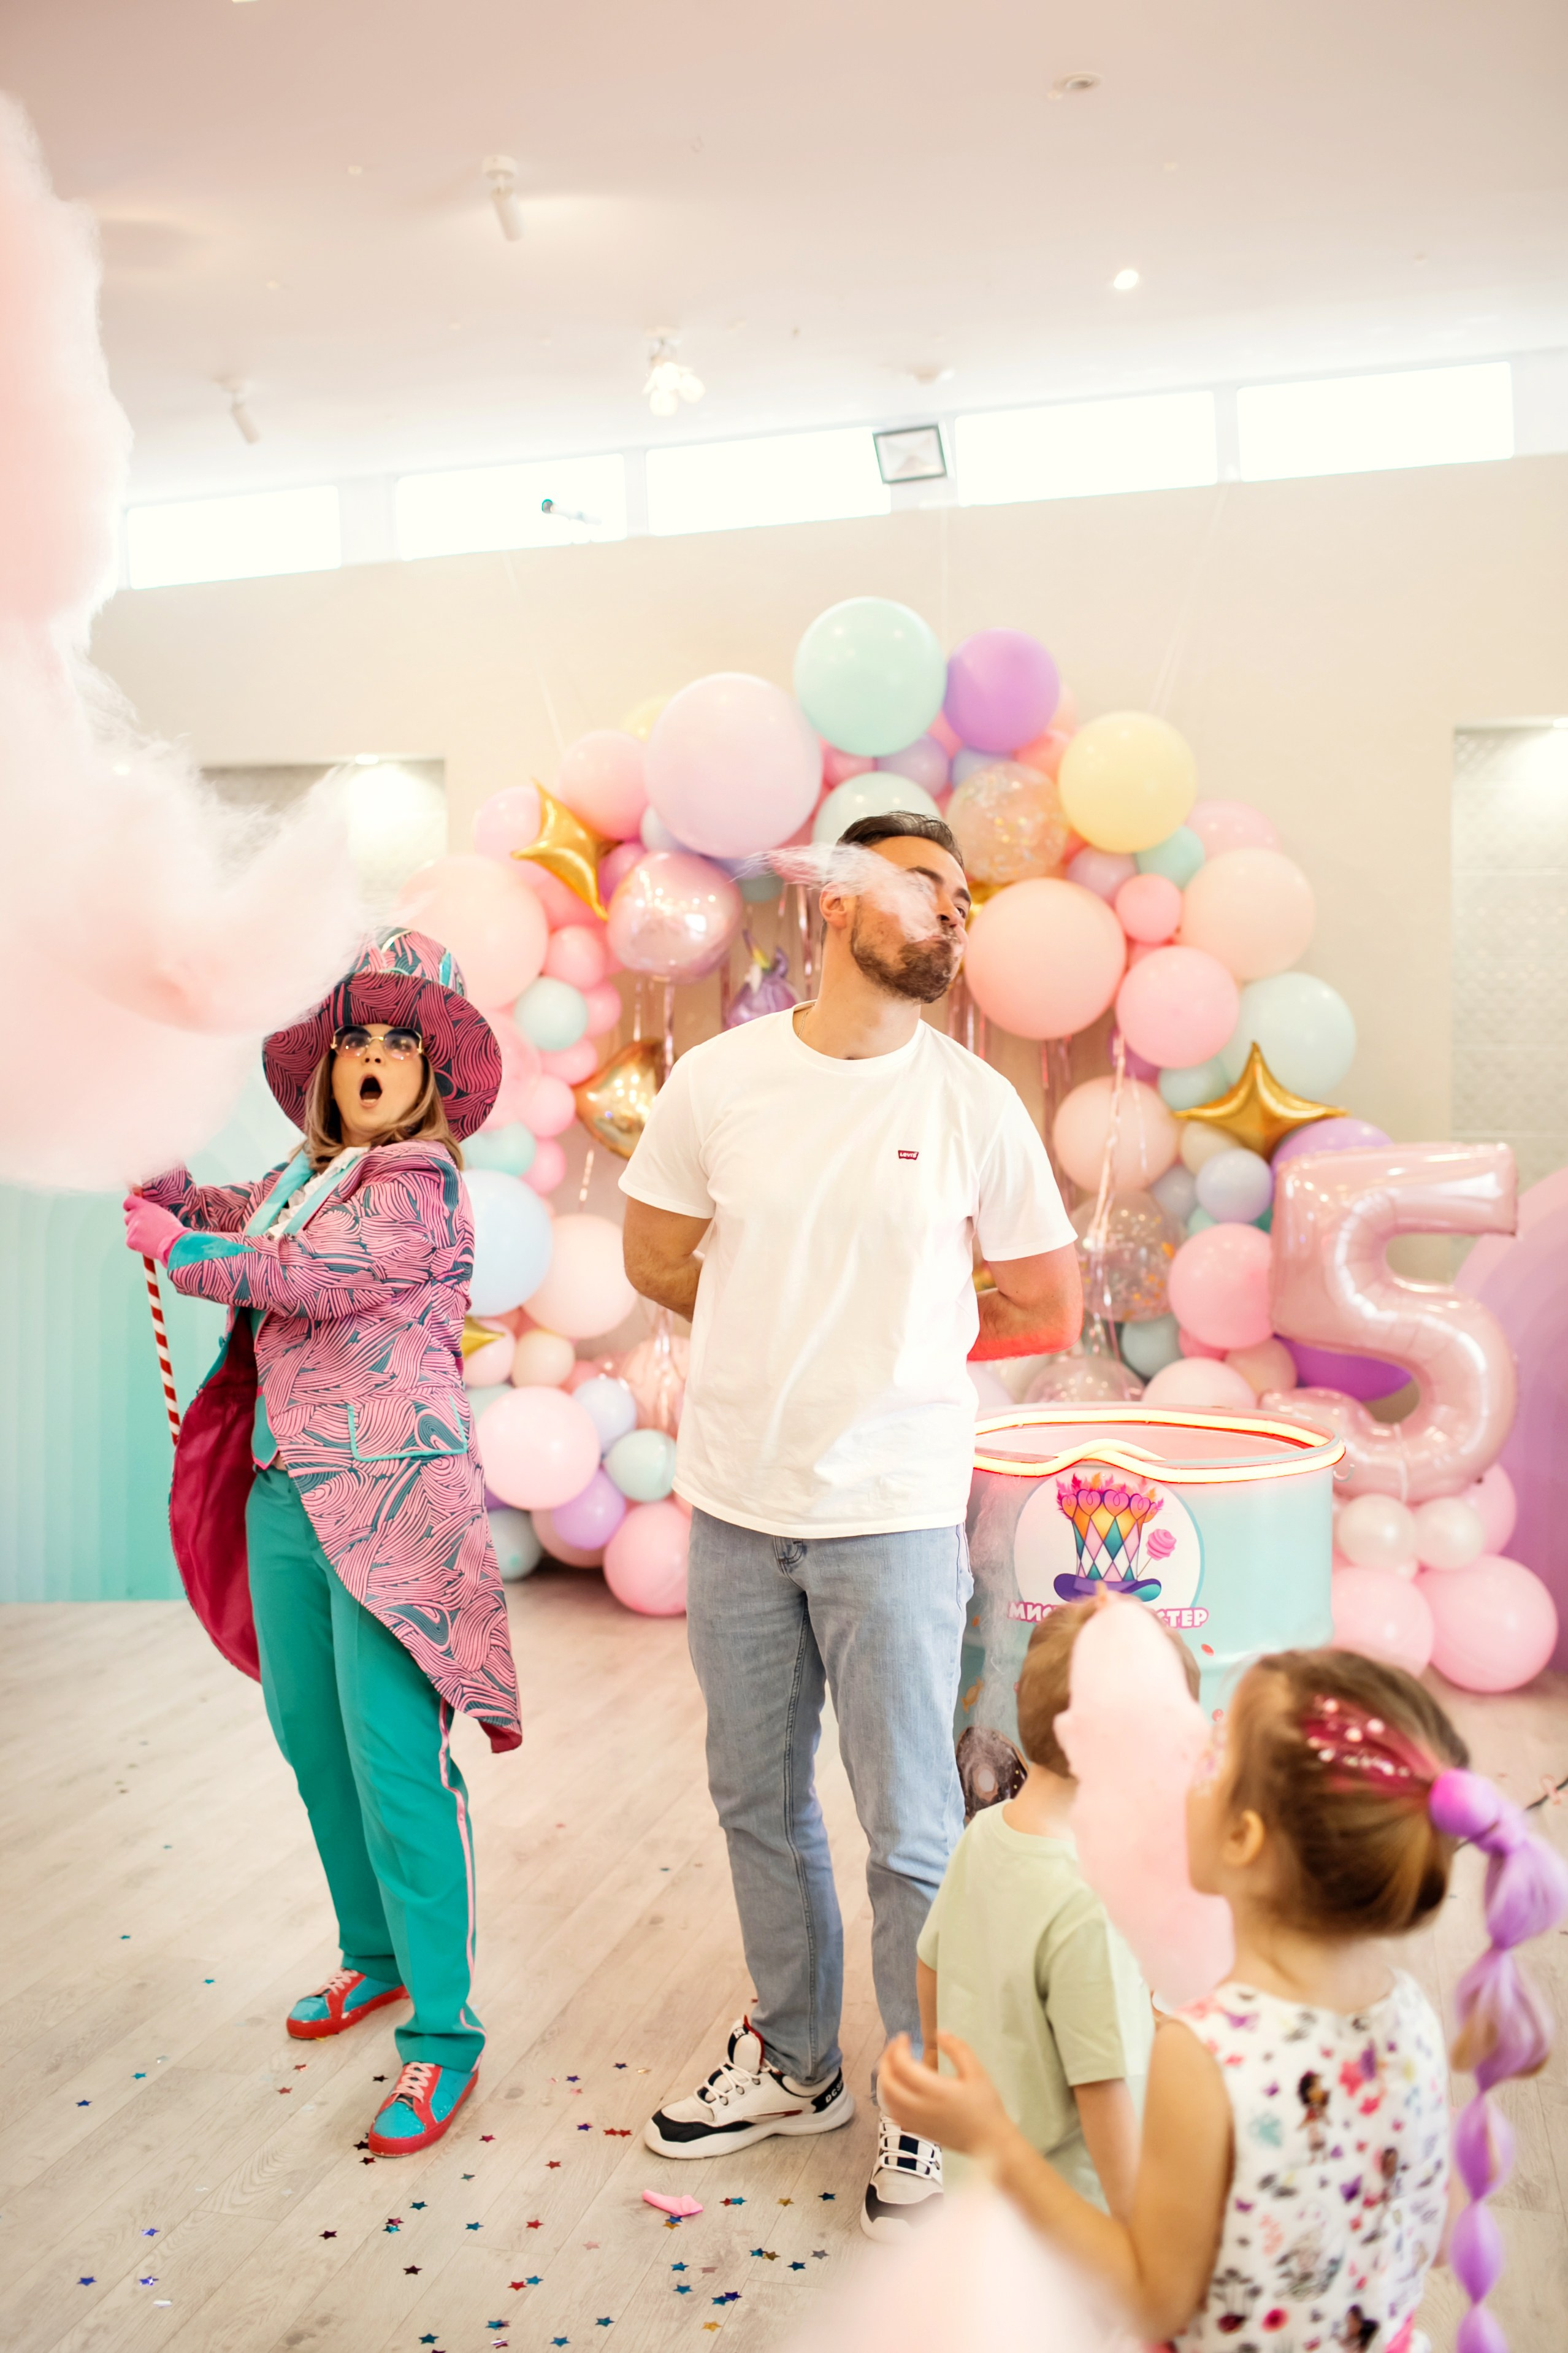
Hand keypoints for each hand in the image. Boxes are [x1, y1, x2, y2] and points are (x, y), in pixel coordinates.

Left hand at [123, 1195, 184, 1264]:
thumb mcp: (162, 1214)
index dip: (128, 1206)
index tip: (131, 1210)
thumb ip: (150, 1212)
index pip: (128, 1201)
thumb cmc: (173, 1229)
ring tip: (151, 1239)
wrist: (174, 1243)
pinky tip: (148, 1245)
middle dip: (133, 1223)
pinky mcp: (131, 1240)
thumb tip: (145, 1214)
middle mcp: (137, 1215)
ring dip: (137, 1235)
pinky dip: (136, 1245)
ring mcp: (133, 1227)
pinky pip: (130, 1242)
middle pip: (127, 1217)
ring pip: (129, 1231)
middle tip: (145, 1230)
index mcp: (145, 1206)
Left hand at [878, 2031, 1012, 2159]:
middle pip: (889, 2082)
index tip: (904, 2036)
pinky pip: (892, 2112)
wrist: (989, 2142)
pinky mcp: (917, 2130)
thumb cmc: (985, 2105)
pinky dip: (888, 2095)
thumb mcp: (977, 2072)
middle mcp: (921, 2108)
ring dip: (884, 2077)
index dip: (898, 2047)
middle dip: (886, 2059)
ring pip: (887, 2098)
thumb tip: (938, 2033)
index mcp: (936, 2091)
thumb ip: (958, 2049)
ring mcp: (917, 2121)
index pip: (903, 2066)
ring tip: (892, 2062)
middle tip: (895, 2046)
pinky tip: (896, 2085)